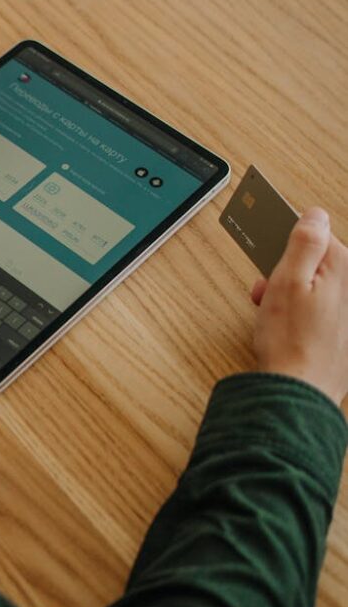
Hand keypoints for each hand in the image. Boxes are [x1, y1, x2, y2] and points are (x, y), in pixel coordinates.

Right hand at [251, 208, 347, 406]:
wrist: (298, 391)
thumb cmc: (291, 341)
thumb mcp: (288, 280)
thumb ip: (304, 242)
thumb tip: (315, 215)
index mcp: (342, 268)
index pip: (315, 233)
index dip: (286, 245)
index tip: (268, 254)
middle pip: (314, 261)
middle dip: (285, 271)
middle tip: (266, 289)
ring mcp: (347, 311)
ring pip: (313, 285)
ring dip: (288, 292)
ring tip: (271, 311)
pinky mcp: (341, 330)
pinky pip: (317, 307)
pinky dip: (298, 311)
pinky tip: (284, 326)